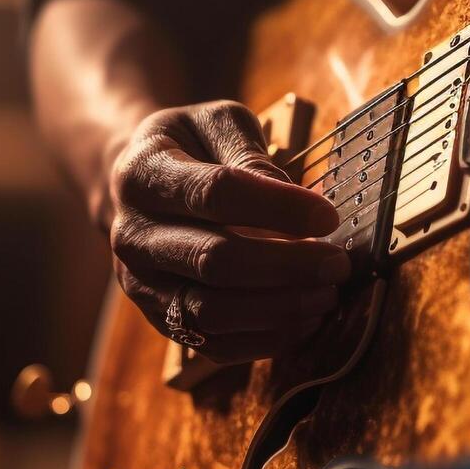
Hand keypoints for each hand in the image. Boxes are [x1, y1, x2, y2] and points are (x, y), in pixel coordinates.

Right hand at [106, 101, 349, 361]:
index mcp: (143, 174)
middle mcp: (131, 234)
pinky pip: (213, 344)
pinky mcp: (159, 319)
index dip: (278, 207)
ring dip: (279, 309)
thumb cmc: (190, 147)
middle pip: (214, 260)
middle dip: (287, 265)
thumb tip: (293, 199)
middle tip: (338, 263)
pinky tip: (305, 321)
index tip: (329, 215)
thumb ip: (250, 151)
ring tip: (327, 294)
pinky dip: (265, 340)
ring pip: (212, 312)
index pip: (215, 194)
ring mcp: (141, 284)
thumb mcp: (215, 124)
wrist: (138, 186)